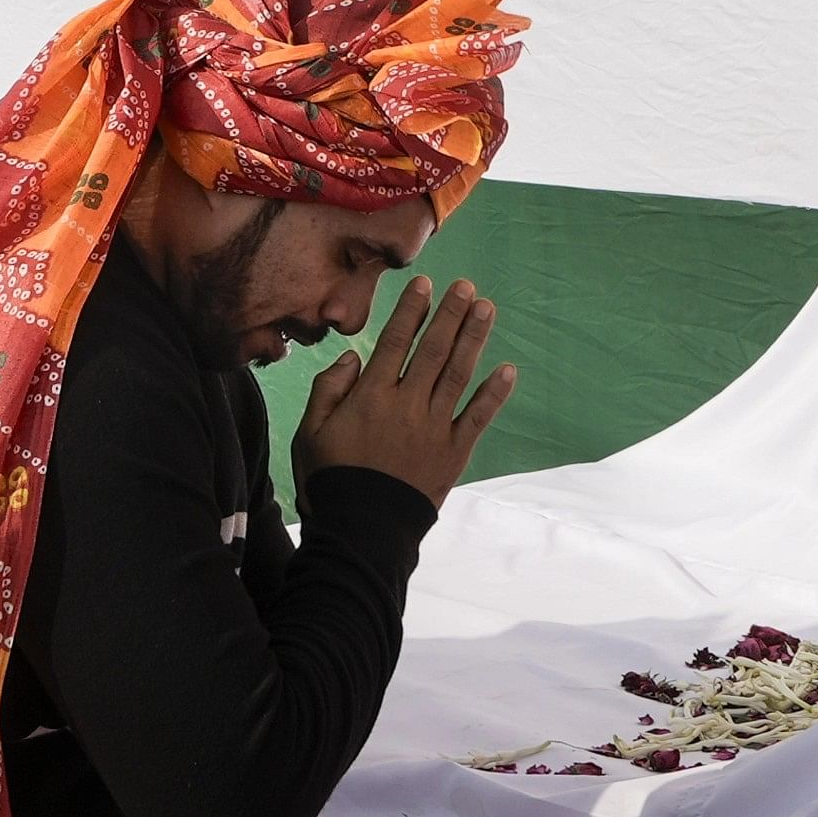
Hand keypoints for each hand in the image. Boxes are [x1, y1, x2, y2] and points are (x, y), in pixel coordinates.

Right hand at [294, 276, 513, 507]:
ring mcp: (434, 428)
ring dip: (474, 339)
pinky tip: (508, 369)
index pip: (395, 341)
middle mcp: (407, 405)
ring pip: (458, 374)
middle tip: (467, 287)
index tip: (425, 284)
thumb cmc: (329, 480)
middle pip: (433, 350)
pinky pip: (477, 417)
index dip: (412, 310)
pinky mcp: (453, 453)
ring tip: (486, 309)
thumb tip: (354, 356)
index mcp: (371, 396)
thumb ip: (328, 389)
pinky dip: (494, 393)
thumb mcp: (309, 433)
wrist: (361, 532)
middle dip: (451, 314)